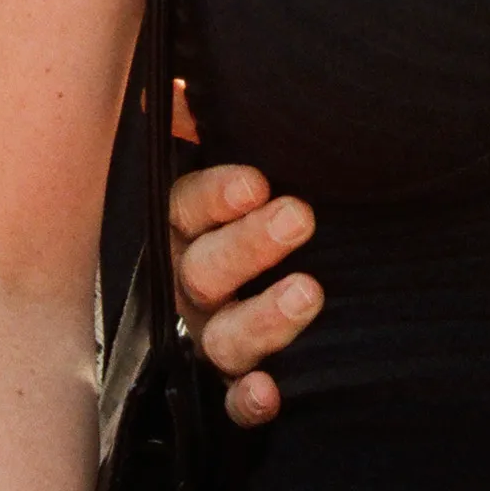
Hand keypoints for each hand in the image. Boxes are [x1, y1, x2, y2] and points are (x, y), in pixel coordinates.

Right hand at [166, 79, 317, 426]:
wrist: (266, 266)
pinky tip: (269, 394)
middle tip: (300, 217)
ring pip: (222, 334)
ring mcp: (205, 335)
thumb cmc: (247, 198)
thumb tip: (180, 88)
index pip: (187, 206)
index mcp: (181, 223)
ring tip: (308, 293)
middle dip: (251, 244)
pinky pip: (229, 402)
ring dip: (263, 318)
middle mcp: (186, 282)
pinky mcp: (229, 383)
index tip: (257, 184)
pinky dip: (245, 401)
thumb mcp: (220, 150)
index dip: (218, 195)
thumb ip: (195, 117)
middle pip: (206, 267)